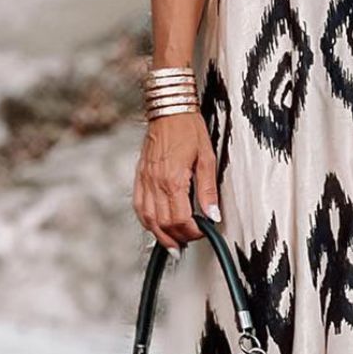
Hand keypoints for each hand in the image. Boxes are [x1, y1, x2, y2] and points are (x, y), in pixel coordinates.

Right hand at [133, 112, 219, 252]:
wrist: (168, 109)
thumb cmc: (189, 129)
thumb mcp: (207, 158)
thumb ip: (208, 190)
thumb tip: (213, 214)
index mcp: (174, 180)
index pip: (181, 219)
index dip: (192, 232)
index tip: (202, 231)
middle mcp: (156, 183)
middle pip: (163, 223)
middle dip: (177, 238)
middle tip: (188, 243)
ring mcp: (145, 180)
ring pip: (148, 219)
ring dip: (160, 235)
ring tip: (172, 244)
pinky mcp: (139, 176)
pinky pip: (139, 206)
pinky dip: (146, 221)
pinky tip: (155, 226)